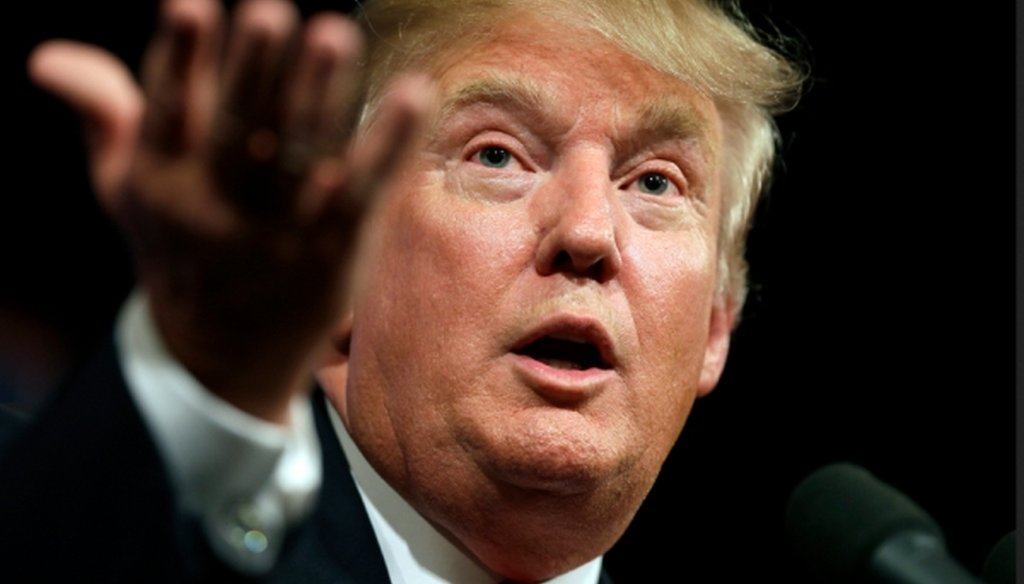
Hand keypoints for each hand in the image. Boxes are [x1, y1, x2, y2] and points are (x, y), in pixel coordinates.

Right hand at [28, 0, 429, 422]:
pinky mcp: (336, 249)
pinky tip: (414, 93)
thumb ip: (106, 116)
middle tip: (274, 11)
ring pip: (301, 157)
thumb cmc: (180, 245)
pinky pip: (364, 192)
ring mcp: (281, 232)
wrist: (224, 353)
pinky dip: (388, 145)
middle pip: (239, 131)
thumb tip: (47, 58)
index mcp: (163, 182)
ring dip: (321, 95)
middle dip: (255, 70)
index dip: (179, 59)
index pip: (167, 113)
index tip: (191, 3)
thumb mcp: (128, 190)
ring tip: (336, 33)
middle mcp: (219, 207)